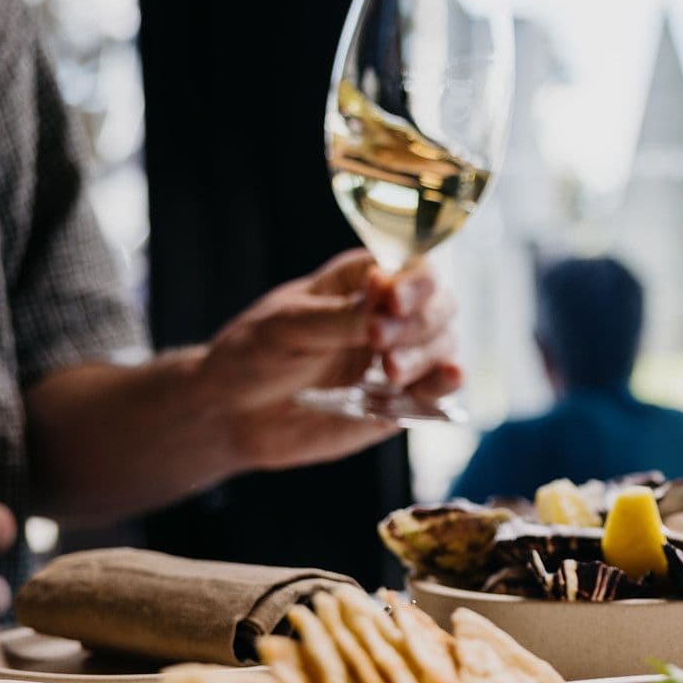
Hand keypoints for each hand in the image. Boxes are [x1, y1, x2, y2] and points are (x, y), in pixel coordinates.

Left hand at [197, 249, 461, 469]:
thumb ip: (340, 315)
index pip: (410, 268)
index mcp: (362, 282)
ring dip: (427, 355)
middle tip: (379, 340)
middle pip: (438, 305)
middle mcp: (389, 317)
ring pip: (443, 346)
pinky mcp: (399, 403)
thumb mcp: (289, 326)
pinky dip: (445, 385)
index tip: (393, 301)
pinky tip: (449, 378)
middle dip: (419, 321)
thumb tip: (386, 291)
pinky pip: (435, 392)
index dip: (413, 281)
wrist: (232, 414)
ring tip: (389, 372)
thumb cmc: (253, 355)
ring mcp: (397, 359)